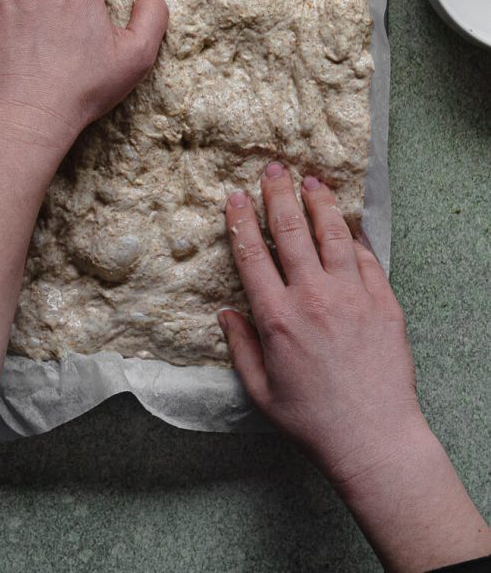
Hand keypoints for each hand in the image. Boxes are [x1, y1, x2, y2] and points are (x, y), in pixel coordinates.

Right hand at [219, 165, 490, 572]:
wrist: (373, 439)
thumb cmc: (312, 421)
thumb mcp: (260, 391)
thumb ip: (239, 347)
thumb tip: (225, 312)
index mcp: (277, 318)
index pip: (253, 255)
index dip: (242, 221)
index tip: (236, 196)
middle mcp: (312, 298)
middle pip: (291, 232)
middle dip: (279, 195)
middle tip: (273, 169)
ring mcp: (352, 297)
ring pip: (332, 235)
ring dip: (319, 204)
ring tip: (311, 180)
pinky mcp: (383, 303)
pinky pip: (367, 259)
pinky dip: (355, 236)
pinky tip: (348, 222)